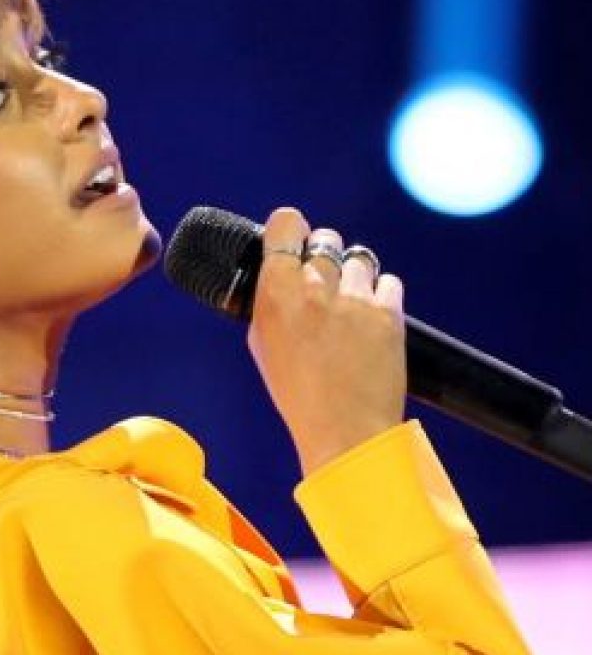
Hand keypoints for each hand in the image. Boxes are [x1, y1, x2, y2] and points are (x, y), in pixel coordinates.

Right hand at [247, 207, 406, 476]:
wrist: (345, 430)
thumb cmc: (296, 392)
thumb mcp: (263, 343)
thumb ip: (270, 300)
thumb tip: (280, 270)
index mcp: (276, 292)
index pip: (286, 223)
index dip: (290, 228)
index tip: (293, 237)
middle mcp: (316, 287)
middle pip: (325, 238)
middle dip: (323, 254)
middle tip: (323, 281)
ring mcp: (356, 298)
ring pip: (359, 258)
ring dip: (353, 275)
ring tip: (348, 306)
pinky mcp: (390, 312)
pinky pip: (388, 282)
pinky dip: (379, 295)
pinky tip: (369, 319)